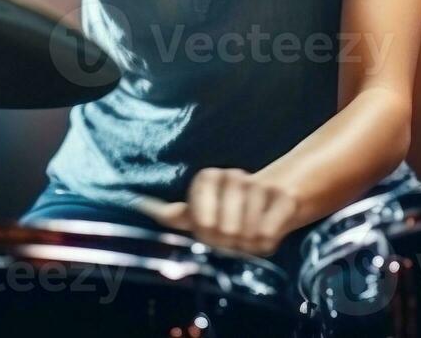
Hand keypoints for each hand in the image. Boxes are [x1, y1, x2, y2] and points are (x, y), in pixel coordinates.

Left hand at [137, 168, 299, 256]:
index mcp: (208, 177)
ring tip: (246, 237)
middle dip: (225, 242)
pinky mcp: (282, 198)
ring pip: (244, 233)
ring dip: (246, 244)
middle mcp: (232, 176)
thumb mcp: (198, 212)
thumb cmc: (228, 212)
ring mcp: (258, 186)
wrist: (272, 203)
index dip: (204, 228)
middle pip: (221, 229)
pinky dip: (264, 244)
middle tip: (229, 239)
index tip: (208, 230)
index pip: (199, 214)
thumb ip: (173, 213)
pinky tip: (263, 237)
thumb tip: (138, 203)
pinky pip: (266, 234)